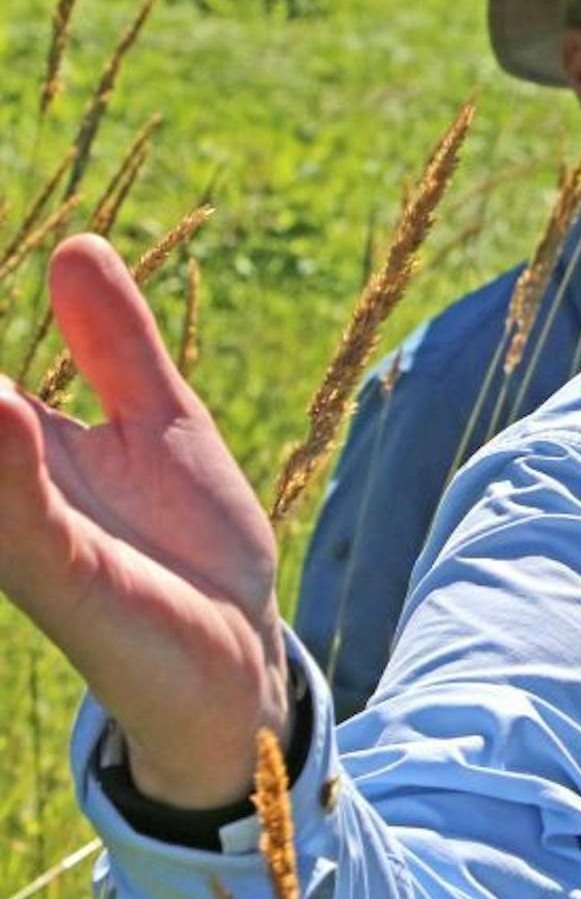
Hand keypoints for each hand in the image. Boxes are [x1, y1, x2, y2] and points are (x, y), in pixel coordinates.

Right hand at [0, 235, 286, 807]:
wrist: (238, 652)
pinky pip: (22, 520)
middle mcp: (5, 488)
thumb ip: (114, 343)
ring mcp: (27, 535)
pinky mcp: (67, 578)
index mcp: (20, 444)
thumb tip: (75, 247)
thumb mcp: (159, 420)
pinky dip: (6, 465)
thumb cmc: (187, 543)